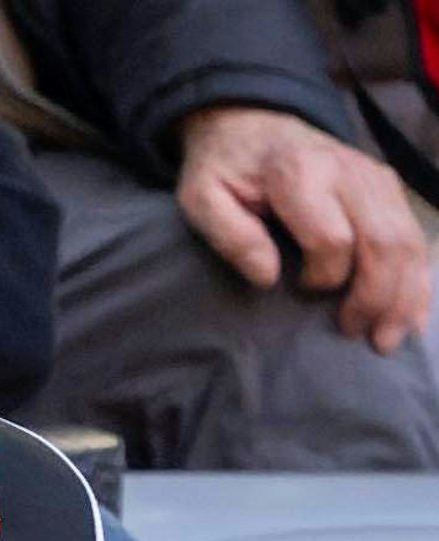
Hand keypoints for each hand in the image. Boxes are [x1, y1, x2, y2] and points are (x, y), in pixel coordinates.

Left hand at [177, 106, 429, 352]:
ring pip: (406, 240)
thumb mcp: (203, 198)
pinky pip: (414, 234)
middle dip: (376, 298)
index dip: (322, 277)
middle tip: (358, 337)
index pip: (333, 240)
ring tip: (385, 339)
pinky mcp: (386, 186)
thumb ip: (230, 237)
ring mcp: (373, 176)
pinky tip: (412, 315)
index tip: (300, 290)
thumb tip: (267, 277)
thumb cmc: (225, 170)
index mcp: (301, 174)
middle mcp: (348, 170)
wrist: (251, 123)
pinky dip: (417, 278)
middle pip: (382, 242)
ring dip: (404, 295)